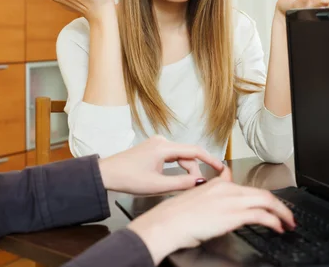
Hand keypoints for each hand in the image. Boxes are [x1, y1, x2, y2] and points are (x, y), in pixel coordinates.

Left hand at [98, 135, 223, 194]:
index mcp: (163, 147)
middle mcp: (161, 141)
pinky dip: (177, 167)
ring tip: (186, 186)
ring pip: (180, 157)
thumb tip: (201, 183)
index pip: (194, 151)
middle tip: (198, 187)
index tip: (222, 168)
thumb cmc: (127, 178)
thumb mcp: (157, 186)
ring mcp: (157, 144)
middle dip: (195, 170)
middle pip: (188, 155)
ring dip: (186, 170)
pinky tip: (177, 179)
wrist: (107, 174)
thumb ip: (181, 184)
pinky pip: (172, 157)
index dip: (210, 159)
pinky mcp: (153, 149)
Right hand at [127, 167, 295, 264]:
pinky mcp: (233, 214)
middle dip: (279, 205)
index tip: (270, 204)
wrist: (167, 223)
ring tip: (288, 222)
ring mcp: (231, 200)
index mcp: (217, 184)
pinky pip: (261, 215)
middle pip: (262, 193)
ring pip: (266, 200)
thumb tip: (217, 200)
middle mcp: (226, 189)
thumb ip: (209, 197)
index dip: (262, 196)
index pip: (247, 187)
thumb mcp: (194, 200)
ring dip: (281, 212)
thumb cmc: (175, 216)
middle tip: (287, 216)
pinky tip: (278, 227)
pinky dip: (274, 220)